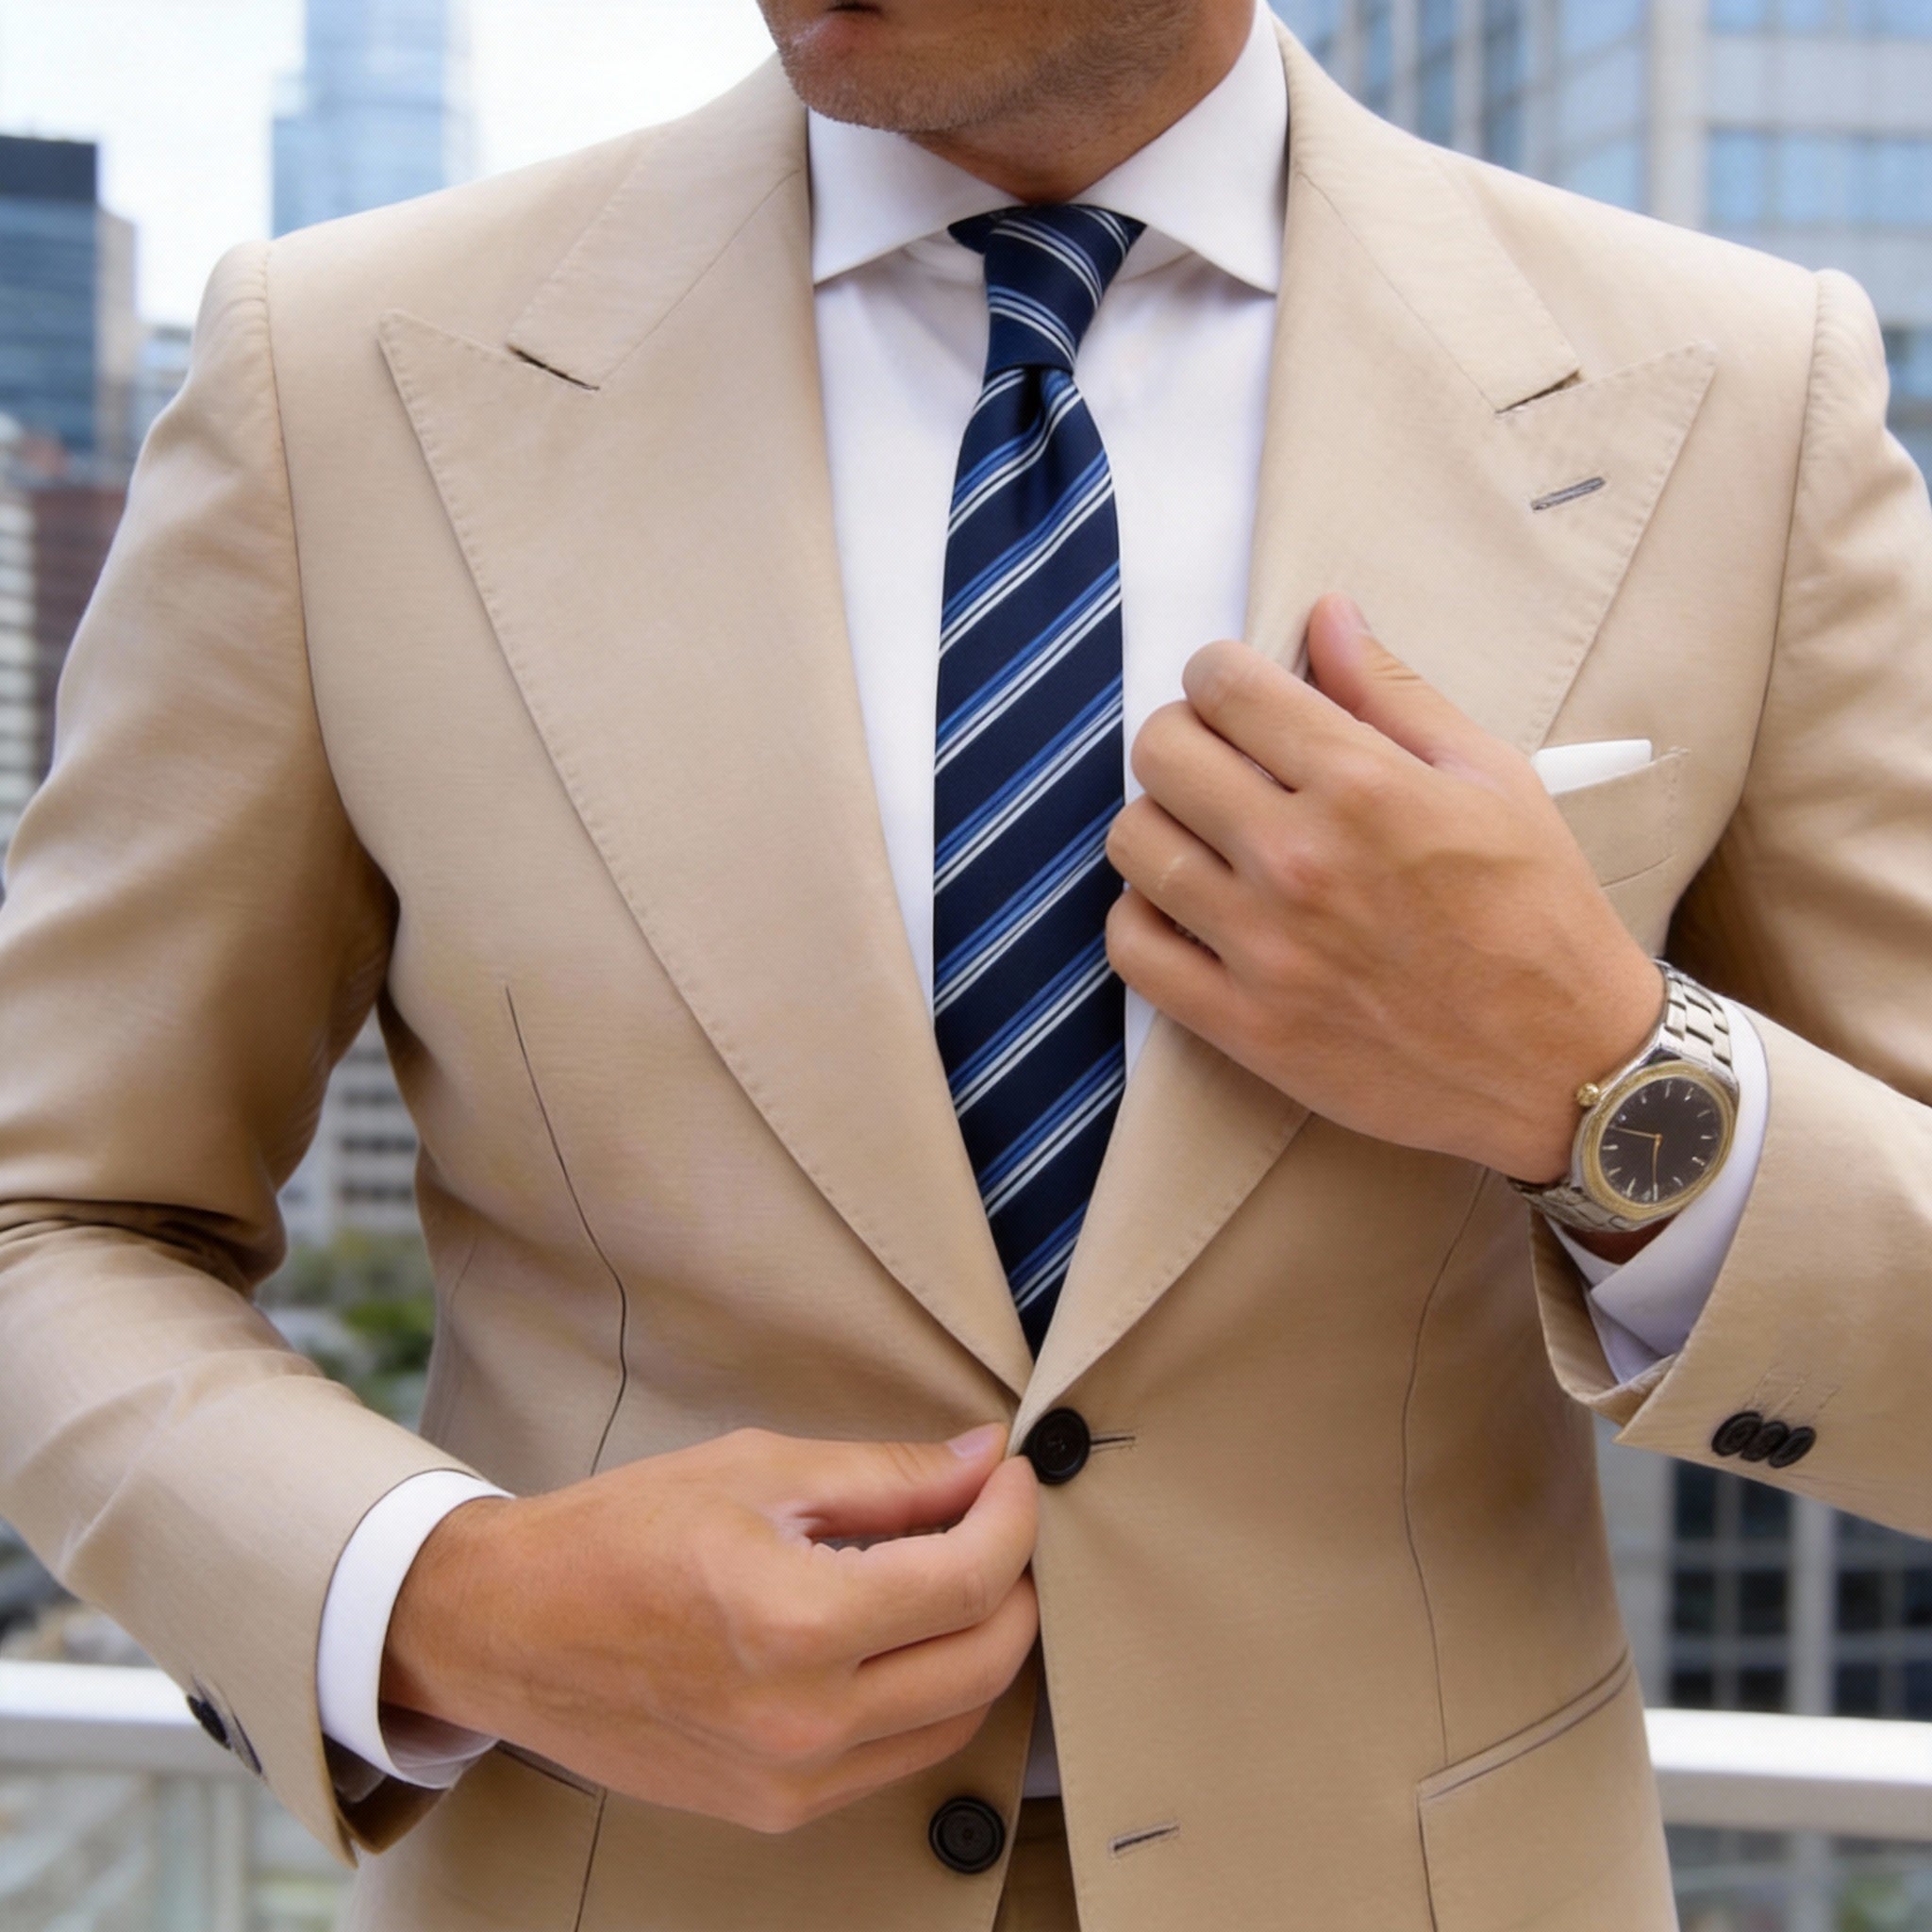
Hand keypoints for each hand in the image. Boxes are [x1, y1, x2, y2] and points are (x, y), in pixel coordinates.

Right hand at [381, 1424, 1038, 1833]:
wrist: (509, 1629)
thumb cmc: (619, 1534)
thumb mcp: (759, 1471)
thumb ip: (889, 1475)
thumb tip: (985, 1462)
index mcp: (796, 1622)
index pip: (969, 1580)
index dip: (1012, 1517)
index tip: (1013, 1475)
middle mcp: (803, 1722)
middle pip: (986, 1661)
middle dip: (1015, 1581)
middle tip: (996, 1519)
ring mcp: (791, 1782)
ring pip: (956, 1719)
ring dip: (982, 1643)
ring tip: (960, 1571)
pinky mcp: (777, 1811)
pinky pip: (898, 1757)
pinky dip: (929, 1694)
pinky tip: (906, 1635)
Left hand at [1104, 594, 1663, 1183]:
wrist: (1567, 1065)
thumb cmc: (1539, 914)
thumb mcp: (1492, 778)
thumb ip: (1393, 692)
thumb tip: (1326, 615)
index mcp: (1363, 787)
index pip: (1225, 686)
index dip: (1219, 674)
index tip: (1235, 694)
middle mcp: (1299, 860)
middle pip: (1161, 753)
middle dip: (1184, 736)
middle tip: (1220, 760)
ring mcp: (1263, 948)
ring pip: (1134, 842)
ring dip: (1159, 822)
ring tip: (1205, 835)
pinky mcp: (1244, 1025)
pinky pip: (1132, 948)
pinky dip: (1143, 917)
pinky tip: (1187, 908)